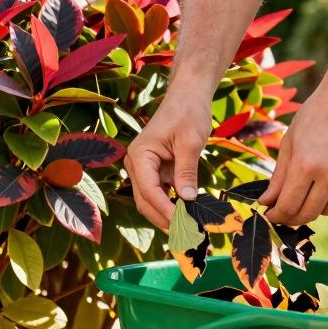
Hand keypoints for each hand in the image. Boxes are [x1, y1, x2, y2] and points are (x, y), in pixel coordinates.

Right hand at [127, 95, 213, 228]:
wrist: (188, 95)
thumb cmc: (188, 112)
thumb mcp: (190, 142)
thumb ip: (186, 171)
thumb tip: (187, 200)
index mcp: (140, 155)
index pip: (148, 190)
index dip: (165, 209)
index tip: (184, 223)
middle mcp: (136, 164)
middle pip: (145, 200)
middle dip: (164, 217)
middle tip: (188, 233)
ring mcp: (144, 168)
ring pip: (151, 200)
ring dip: (168, 214)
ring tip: (190, 227)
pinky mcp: (155, 170)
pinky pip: (160, 193)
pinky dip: (172, 204)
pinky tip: (188, 213)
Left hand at [260, 88, 327, 225]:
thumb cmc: (314, 116)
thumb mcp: (289, 143)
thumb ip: (278, 177)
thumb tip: (267, 203)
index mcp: (305, 164)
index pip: (288, 206)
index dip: (276, 215)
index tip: (270, 214)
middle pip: (308, 214)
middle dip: (291, 218)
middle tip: (283, 212)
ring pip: (327, 211)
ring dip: (312, 209)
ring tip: (304, 194)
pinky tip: (323, 185)